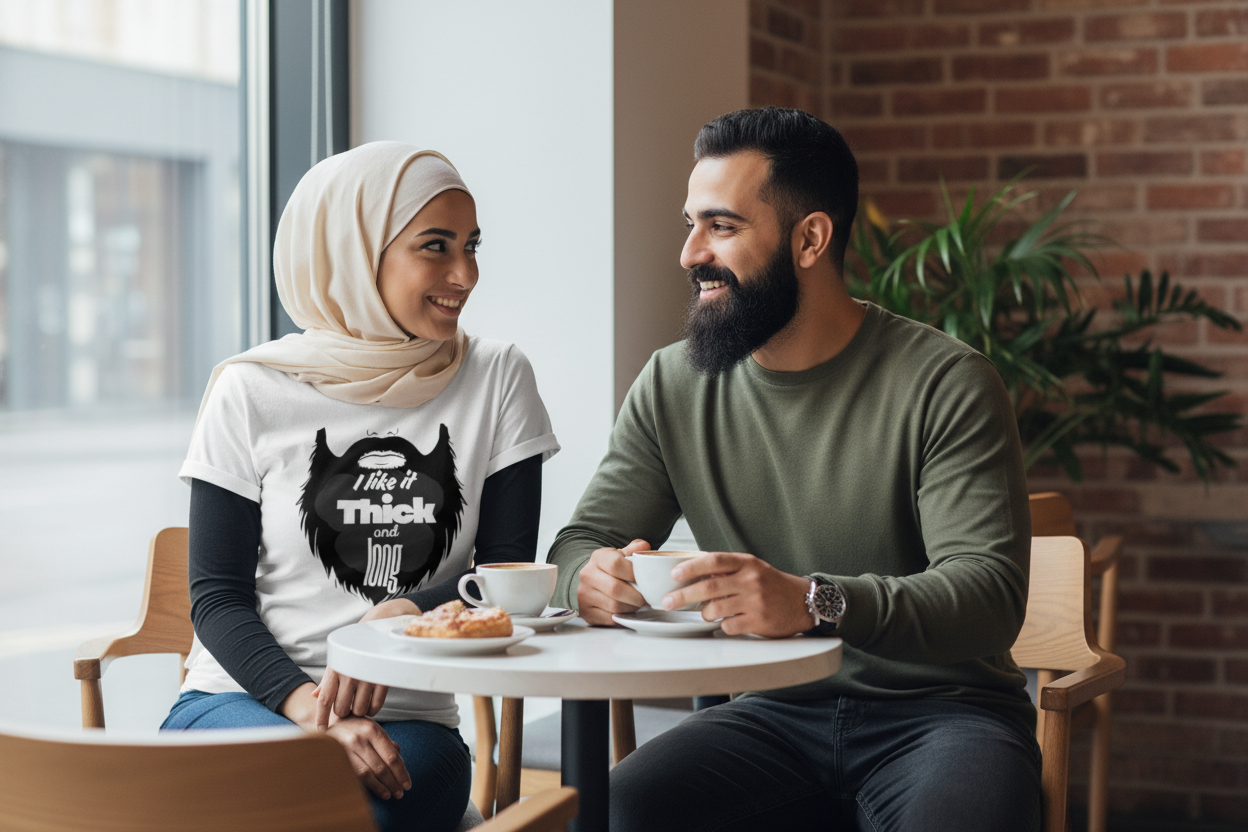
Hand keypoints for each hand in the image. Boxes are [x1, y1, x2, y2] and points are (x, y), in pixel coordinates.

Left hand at [314, 598, 420, 728]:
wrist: (379, 629)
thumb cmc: (354, 647)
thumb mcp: (338, 660)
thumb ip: (327, 679)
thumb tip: (313, 695)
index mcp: (336, 669)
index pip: (325, 699)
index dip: (321, 717)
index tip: (321, 730)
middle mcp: (350, 674)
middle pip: (342, 709)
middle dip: (343, 712)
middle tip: (347, 706)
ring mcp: (367, 677)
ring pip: (359, 710)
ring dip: (359, 711)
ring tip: (359, 702)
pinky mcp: (383, 679)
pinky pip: (376, 706)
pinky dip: (373, 710)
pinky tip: (371, 704)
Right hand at [325, 715, 411, 799]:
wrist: (327, 722)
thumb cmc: (355, 727)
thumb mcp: (372, 728)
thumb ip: (387, 743)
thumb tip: (400, 761)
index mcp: (372, 730)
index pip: (391, 756)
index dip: (401, 772)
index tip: (407, 784)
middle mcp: (359, 738)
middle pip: (381, 766)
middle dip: (393, 782)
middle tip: (400, 793)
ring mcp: (345, 749)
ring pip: (367, 774)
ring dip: (381, 787)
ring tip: (390, 795)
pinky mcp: (335, 758)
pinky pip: (353, 775)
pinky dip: (366, 785)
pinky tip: (374, 791)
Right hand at [574, 539, 650, 624]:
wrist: (591, 581)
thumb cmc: (610, 568)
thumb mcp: (621, 554)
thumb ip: (634, 550)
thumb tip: (644, 547)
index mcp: (598, 558)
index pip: (616, 564)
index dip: (634, 574)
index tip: (646, 580)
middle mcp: (587, 575)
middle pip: (615, 588)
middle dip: (636, 596)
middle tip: (646, 597)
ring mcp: (584, 595)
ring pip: (614, 606)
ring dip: (631, 607)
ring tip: (637, 603)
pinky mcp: (586, 612)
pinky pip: (609, 618)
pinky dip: (622, 616)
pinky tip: (627, 610)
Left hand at [663, 552, 814, 637]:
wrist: (803, 601)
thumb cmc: (771, 584)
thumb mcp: (751, 567)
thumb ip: (726, 568)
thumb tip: (691, 568)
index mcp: (746, 563)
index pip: (714, 560)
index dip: (691, 567)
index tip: (674, 574)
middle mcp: (750, 580)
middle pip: (708, 587)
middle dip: (682, 596)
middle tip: (667, 601)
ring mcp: (755, 602)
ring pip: (715, 609)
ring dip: (704, 613)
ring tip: (706, 613)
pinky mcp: (758, 622)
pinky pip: (728, 626)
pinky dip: (722, 625)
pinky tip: (729, 621)